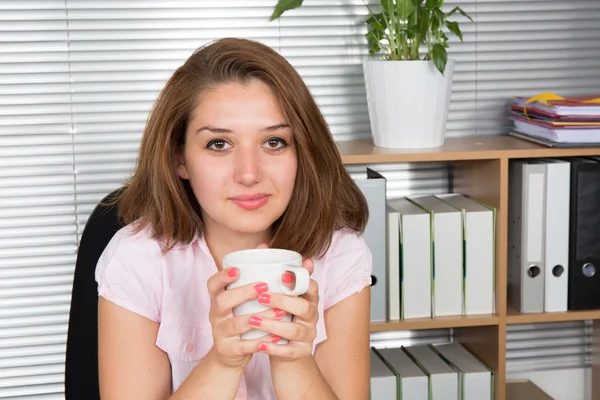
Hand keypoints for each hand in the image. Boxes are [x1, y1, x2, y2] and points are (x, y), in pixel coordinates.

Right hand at [206, 243, 286, 370]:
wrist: (230, 353)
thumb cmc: (241, 317)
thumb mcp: (242, 298)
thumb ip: (253, 274)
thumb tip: (265, 245)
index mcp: (218, 298)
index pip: (212, 284)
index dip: (222, 276)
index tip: (238, 269)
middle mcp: (215, 314)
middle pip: (222, 302)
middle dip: (243, 293)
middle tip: (264, 287)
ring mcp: (220, 333)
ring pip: (236, 324)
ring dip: (259, 317)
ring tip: (280, 313)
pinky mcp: (228, 349)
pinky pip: (243, 346)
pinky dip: (260, 342)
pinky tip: (275, 337)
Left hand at [254, 257, 318, 360]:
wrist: (288, 352)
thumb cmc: (281, 317)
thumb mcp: (282, 296)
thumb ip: (275, 275)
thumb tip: (262, 246)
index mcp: (308, 299)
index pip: (311, 287)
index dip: (300, 281)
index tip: (283, 275)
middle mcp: (311, 316)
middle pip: (304, 307)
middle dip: (282, 301)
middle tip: (261, 297)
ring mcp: (307, 336)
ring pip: (295, 330)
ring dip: (273, 325)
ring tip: (253, 320)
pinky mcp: (301, 353)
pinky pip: (289, 352)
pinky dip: (274, 349)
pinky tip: (259, 345)